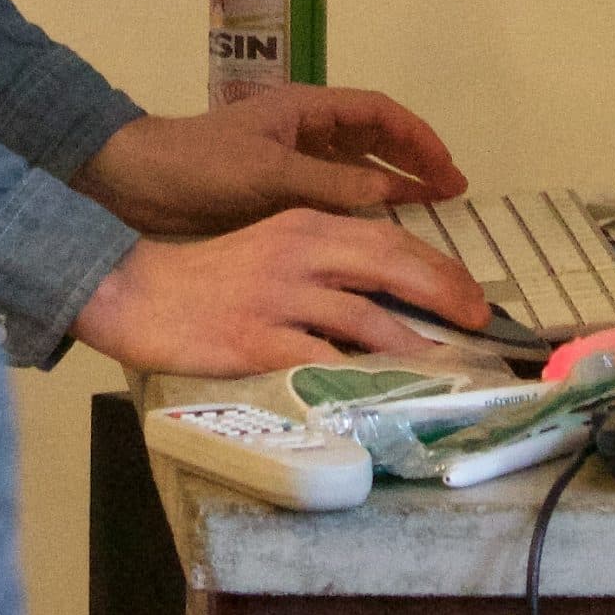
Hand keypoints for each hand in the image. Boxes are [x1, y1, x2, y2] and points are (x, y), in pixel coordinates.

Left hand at [71, 86, 467, 237]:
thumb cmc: (202, 165)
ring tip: (426, 214)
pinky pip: (333, 196)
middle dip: (413, 161)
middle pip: (373, 138)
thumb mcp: (269, 173)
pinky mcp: (277, 194)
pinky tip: (376, 235)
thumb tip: (391, 192)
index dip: (417, 137)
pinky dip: (360, 210)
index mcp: (305, 109)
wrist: (141, 183)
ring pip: (355, 169)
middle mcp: (305, 131)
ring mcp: (292, 162)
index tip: (448, 169)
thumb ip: (330, 183)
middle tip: (451, 193)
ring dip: (391, 186)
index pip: (378, 112)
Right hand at [71, 209, 494, 375]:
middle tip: (479, 320)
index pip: (387, 238)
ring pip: (365, 315)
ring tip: (445, 362)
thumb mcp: (268, 250)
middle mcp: (298, 252)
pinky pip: (323, 360)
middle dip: (442, 292)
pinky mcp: (259, 340)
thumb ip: (319, 264)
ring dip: (413, 341)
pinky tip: (385, 389)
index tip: (469, 289)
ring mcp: (280, 297)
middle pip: (388, 265)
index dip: (435, 265)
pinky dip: (360, 375)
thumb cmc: (203, 276)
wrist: (136, 291)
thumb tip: (379, 294)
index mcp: (302, 225)